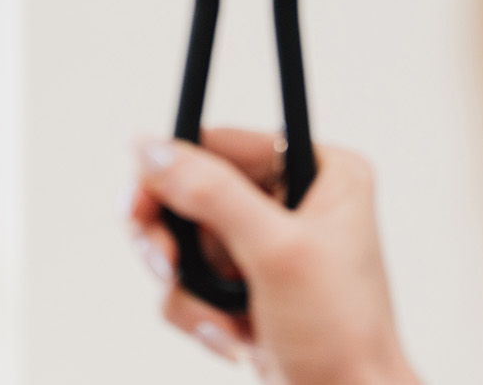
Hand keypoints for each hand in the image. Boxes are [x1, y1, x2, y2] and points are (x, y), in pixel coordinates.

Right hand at [127, 128, 419, 384]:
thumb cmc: (342, 334)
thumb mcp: (276, 252)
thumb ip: (212, 194)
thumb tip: (150, 148)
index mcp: (323, 171)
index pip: (224, 143)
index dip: (175, 169)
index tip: (140, 200)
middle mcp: (296, 200)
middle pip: (193, 193)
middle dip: (175, 241)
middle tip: (165, 265)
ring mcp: (268, 247)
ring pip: (186, 243)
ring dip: (189, 288)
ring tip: (220, 320)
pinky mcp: (249, 288)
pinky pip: (191, 283)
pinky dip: (200, 314)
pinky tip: (233, 339)